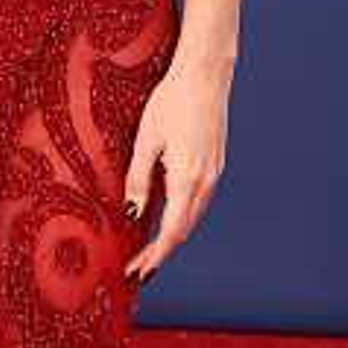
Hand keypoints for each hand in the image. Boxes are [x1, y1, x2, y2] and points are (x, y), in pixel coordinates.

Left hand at [121, 52, 232, 283]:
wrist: (205, 75)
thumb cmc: (172, 101)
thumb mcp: (147, 139)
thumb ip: (138, 178)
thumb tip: (132, 214)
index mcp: (188, 178)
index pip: (171, 232)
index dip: (154, 257)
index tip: (136, 272)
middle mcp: (206, 181)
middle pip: (184, 230)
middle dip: (160, 252)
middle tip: (136, 268)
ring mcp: (214, 173)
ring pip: (192, 217)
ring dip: (171, 236)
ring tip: (147, 249)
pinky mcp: (214, 163)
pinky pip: (198, 201)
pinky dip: (182, 216)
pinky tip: (166, 216)